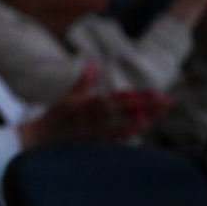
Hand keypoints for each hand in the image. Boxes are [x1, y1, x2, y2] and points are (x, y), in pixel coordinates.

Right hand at [20, 65, 172, 145]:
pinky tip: (141, 128)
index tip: (155, 93)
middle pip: (125, 109)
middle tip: (167, 102)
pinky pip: (113, 137)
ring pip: (123, 123)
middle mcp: (91, 116)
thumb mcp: (67, 96)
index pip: (118, 97)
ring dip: (143, 118)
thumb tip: (93, 64)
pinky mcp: (91, 141)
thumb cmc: (55, 116)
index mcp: (87, 102)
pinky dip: (127, 132)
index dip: (138, 96)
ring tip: (160, 113)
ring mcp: (92, 130)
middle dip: (147, 105)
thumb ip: (83, 81)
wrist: (39, 138)